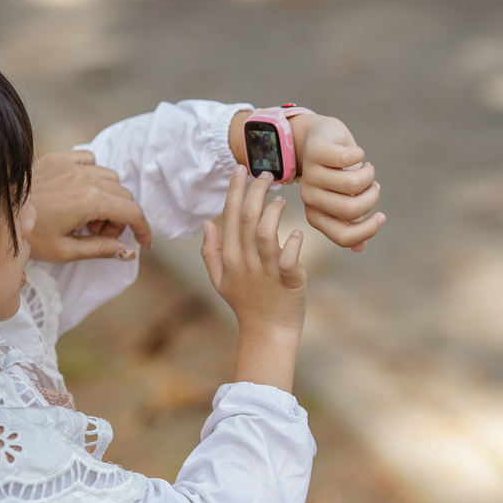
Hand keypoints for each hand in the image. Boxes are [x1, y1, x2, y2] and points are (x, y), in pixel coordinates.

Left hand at [27, 151, 151, 262]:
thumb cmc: (28, 235)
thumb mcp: (66, 251)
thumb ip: (101, 249)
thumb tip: (128, 252)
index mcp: (90, 201)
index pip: (133, 212)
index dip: (144, 229)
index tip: (143, 243)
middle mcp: (85, 177)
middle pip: (124, 195)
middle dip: (119, 218)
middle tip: (98, 235)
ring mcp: (71, 164)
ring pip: (110, 177)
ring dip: (108, 198)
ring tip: (85, 217)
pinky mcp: (58, 157)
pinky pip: (90, 160)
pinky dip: (92, 175)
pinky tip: (77, 193)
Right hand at [201, 166, 305, 390]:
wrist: (267, 332)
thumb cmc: (246, 304)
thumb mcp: (220, 280)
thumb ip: (210, 251)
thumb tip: (207, 223)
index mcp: (229, 258)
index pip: (229, 216)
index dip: (235, 190)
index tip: (241, 169)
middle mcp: (245, 262)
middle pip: (246, 218)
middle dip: (255, 192)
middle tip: (266, 175)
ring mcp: (266, 272)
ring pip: (264, 233)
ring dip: (272, 212)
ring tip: (281, 198)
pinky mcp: (288, 281)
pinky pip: (288, 258)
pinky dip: (292, 243)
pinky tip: (295, 232)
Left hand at [291, 114, 384, 252]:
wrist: (319, 138)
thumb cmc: (336, 173)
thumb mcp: (344, 199)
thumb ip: (351, 223)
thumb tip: (360, 248)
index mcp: (316, 215)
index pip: (343, 236)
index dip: (368, 231)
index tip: (381, 216)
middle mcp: (309, 198)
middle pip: (351, 210)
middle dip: (372, 198)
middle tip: (374, 186)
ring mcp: (310, 175)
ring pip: (352, 184)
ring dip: (369, 175)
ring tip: (366, 168)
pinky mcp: (316, 151)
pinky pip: (349, 158)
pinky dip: (360, 155)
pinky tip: (357, 153)